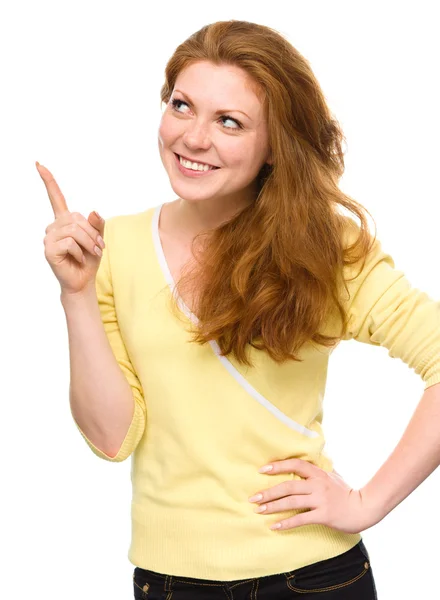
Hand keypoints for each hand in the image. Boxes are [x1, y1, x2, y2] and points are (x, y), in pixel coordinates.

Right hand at [38, 162, 105, 294]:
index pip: (56, 197)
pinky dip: (80, 252)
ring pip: (74, 230)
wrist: (83, 281)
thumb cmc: (88, 259)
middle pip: (76, 218)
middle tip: (99, 247)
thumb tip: (94, 211)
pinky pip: (70, 243)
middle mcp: (54, 227)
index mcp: (64, 221)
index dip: (48, 181)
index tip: (38, 164)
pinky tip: (78, 259)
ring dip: (89, 243)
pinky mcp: (49, 250)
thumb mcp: (97, 239)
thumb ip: (97, 225)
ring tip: (92, 253)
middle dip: (92, 232)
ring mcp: (49, 238)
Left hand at [248, 458, 376, 532]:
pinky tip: (274, 526)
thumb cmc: (346, 492)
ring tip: (258, 510)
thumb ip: (318, 471)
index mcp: (318, 473)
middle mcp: (317, 484)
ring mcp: (320, 500)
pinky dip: (286, 523)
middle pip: (288, 485)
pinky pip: (301, 519)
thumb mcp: (333, 475)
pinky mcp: (323, 515)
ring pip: (291, 502)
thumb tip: (304, 464)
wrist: (364, 507)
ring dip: (273, 506)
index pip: (295, 464)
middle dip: (268, 491)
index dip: (278, 466)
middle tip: (253, 497)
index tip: (261, 470)